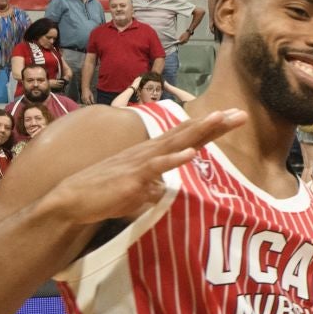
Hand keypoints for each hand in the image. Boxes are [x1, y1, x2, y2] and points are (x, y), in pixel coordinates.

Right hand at [38, 109, 246, 227]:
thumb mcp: (138, 192)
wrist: (71, 200)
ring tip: (220, 118)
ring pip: (175, 143)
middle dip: (214, 124)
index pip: (186, 136)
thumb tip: (164, 191)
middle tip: (240, 113)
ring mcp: (141, 162)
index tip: (234, 118)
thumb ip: (154, 188)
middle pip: (187, 133)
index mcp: (153, 153)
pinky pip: (156, 167)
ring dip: (198, 131)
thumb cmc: (104, 194)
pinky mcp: (133, 177)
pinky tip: (191, 152)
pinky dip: (174, 159)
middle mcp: (149, 151)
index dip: (210, 127)